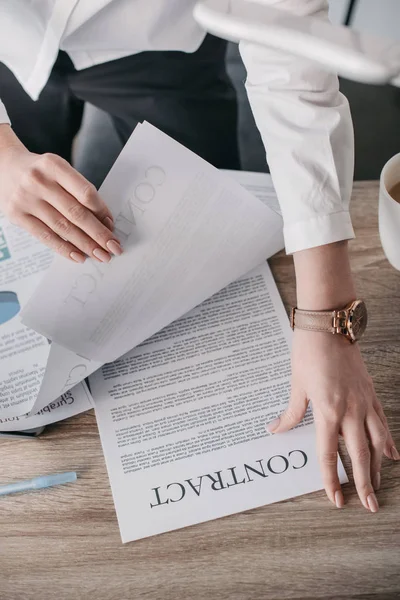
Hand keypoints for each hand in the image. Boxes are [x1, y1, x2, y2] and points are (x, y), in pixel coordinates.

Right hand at [0, 125, 121, 262]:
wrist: (3, 167)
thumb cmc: (40, 172)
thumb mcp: (59, 171)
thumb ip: (79, 191)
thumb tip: (104, 222)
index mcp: (54, 165)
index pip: (85, 193)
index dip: (102, 212)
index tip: (112, 226)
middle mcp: (38, 181)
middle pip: (76, 213)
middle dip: (98, 234)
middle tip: (114, 248)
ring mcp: (25, 199)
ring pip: (63, 227)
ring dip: (85, 245)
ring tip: (101, 255)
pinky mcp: (16, 215)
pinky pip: (46, 236)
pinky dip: (65, 248)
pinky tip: (79, 256)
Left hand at [267, 329, 398, 510]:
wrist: (329, 326)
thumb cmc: (309, 352)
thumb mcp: (296, 384)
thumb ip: (291, 412)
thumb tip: (275, 429)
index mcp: (328, 411)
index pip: (329, 454)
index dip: (331, 479)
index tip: (336, 499)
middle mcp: (350, 410)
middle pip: (359, 455)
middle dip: (365, 483)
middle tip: (371, 505)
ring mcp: (364, 402)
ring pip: (377, 443)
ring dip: (378, 467)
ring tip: (379, 486)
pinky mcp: (370, 393)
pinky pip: (382, 422)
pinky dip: (388, 440)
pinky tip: (392, 454)